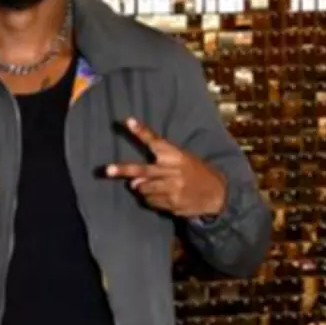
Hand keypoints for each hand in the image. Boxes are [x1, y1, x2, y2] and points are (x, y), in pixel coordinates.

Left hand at [105, 118, 225, 217]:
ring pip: (143, 189)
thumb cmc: (195, 172)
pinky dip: (152, 200)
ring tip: (156, 186)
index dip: (141, 131)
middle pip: (143, 170)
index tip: (128, 120)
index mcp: (176, 155)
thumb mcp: (183, 159)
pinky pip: (151, 202)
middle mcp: (173, 171)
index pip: (155, 141)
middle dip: (123, 170)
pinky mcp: (173, 204)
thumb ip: (158, 166)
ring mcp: (173, 189)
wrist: (218, 195)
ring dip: (142, 188)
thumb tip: (132, 183)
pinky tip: (164, 196)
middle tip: (107, 170)